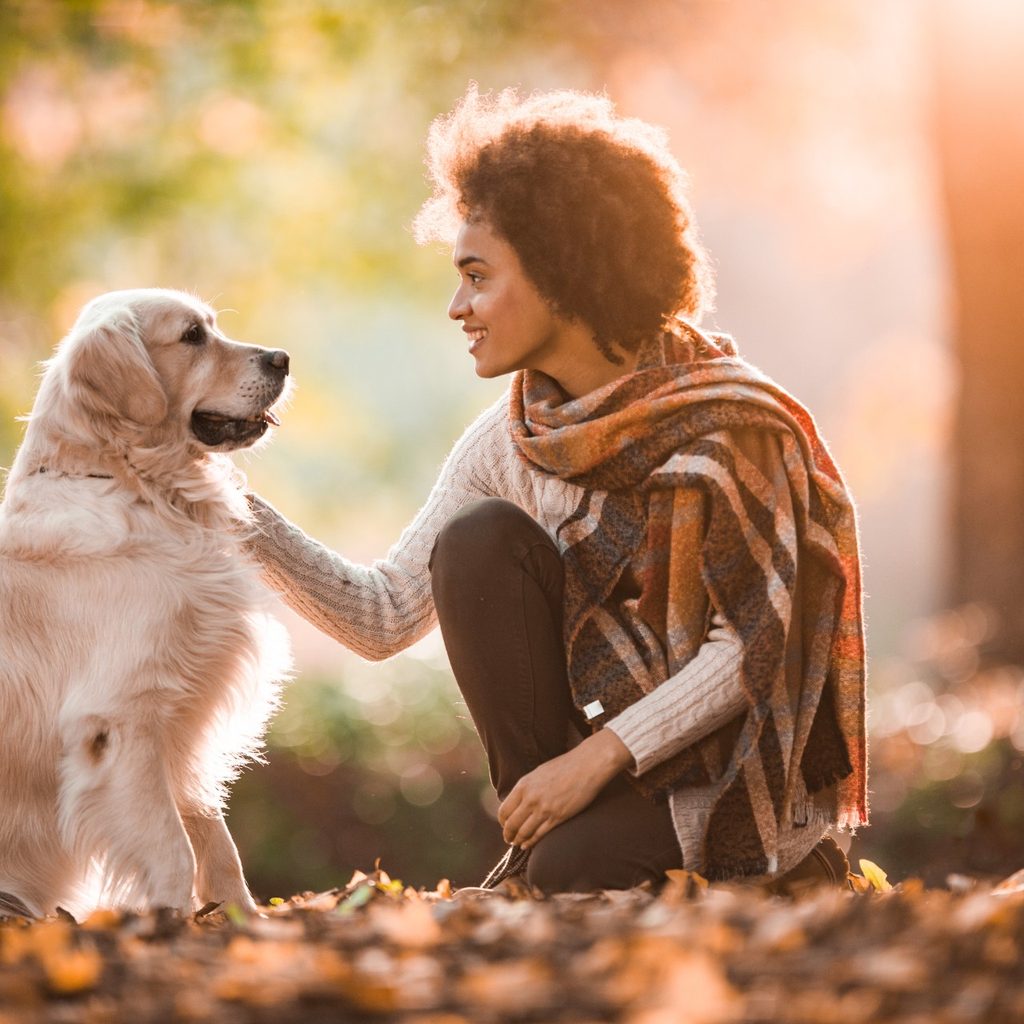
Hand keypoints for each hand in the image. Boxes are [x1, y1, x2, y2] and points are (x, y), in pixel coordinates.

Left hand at [497, 730, 632, 849]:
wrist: (587, 764)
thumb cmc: (565, 766)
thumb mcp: (539, 773)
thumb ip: (527, 787)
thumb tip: (519, 801)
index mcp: (524, 785)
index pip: (504, 810)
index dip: (503, 822)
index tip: (505, 826)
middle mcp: (530, 798)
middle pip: (511, 824)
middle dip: (508, 835)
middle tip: (509, 839)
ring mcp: (544, 809)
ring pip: (523, 832)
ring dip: (518, 841)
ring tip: (518, 844)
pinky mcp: (558, 817)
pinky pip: (539, 834)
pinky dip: (531, 842)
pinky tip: (528, 845)